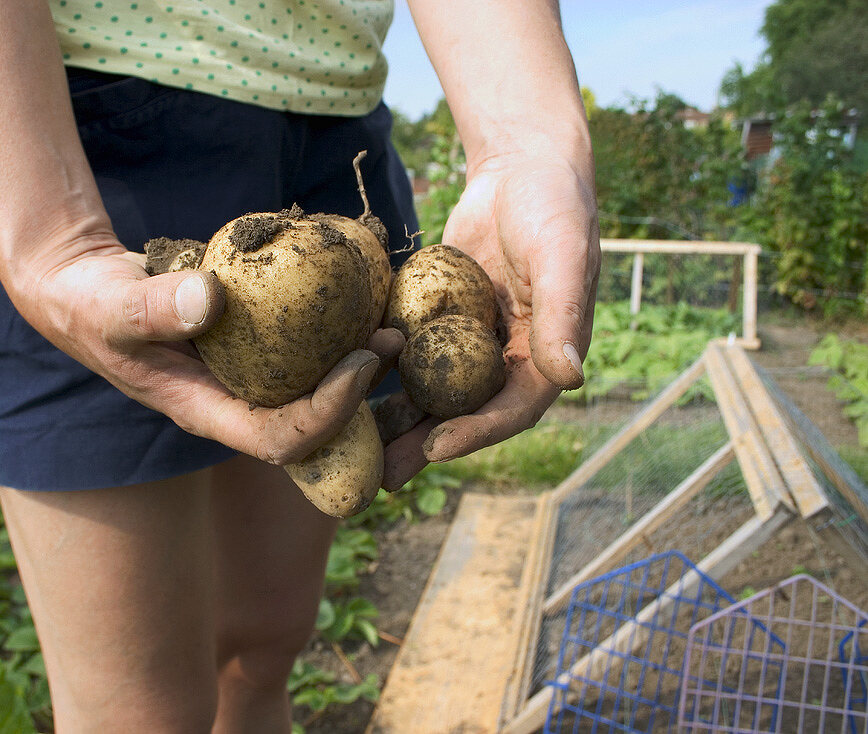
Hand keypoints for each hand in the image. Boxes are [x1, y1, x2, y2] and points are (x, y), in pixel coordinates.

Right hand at [14, 240, 402, 465]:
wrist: (85, 292)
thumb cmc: (92, 305)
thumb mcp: (114, 306)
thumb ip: (154, 307)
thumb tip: (212, 297)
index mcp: (207, 413)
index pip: (279, 439)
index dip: (328, 413)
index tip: (360, 362)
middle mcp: (234, 404)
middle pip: (314, 427)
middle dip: (361, 397)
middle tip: (392, 340)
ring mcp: (245, 379)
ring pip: (314, 390)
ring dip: (359, 367)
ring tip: (391, 321)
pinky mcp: (252, 349)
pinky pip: (303, 352)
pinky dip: (334, 332)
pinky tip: (358, 295)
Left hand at [383, 153, 599, 488]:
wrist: (519, 166)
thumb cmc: (551, 205)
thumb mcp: (562, 254)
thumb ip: (563, 315)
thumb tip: (570, 378)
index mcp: (544, 354)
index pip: (512, 408)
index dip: (476, 432)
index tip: (436, 448)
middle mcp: (506, 356)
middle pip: (465, 411)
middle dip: (426, 443)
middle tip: (384, 474)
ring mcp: (470, 340)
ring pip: (431, 390)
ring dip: (398, 419)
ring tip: (357, 446)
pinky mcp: (439, 319)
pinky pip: (410, 353)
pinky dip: (382, 372)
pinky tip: (343, 389)